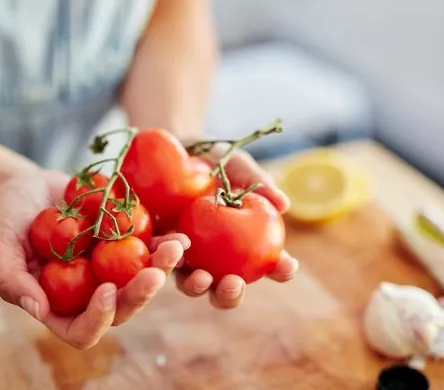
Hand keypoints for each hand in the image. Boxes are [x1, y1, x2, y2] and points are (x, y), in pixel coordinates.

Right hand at [0, 170, 185, 348]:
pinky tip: (179, 233)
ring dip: (162, 268)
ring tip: (176, 248)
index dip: (98, 318)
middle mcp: (89, 294)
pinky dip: (164, 243)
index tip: (106, 290)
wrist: (25, 186)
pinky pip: (148, 249)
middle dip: (140, 294)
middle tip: (155, 273)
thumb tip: (39, 310)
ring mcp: (109, 270)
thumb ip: (12, 281)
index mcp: (59, 307)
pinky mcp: (123, 245)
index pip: (82, 331)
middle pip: (121, 308)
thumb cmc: (6, 219)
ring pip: (142, 281)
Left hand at [175, 146, 299, 308]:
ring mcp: (185, 256)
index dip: (281, 270)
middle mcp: (215, 258)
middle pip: (226, 288)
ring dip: (198, 287)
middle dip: (231, 294)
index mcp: (244, 243)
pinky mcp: (157, 248)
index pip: (268, 264)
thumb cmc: (213, 159)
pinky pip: (161, 260)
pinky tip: (174, 251)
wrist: (173, 149)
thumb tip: (284, 205)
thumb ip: (258, 182)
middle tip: (233, 283)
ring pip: (192, 284)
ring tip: (201, 278)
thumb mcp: (235, 165)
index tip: (287, 265)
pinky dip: (168, 260)